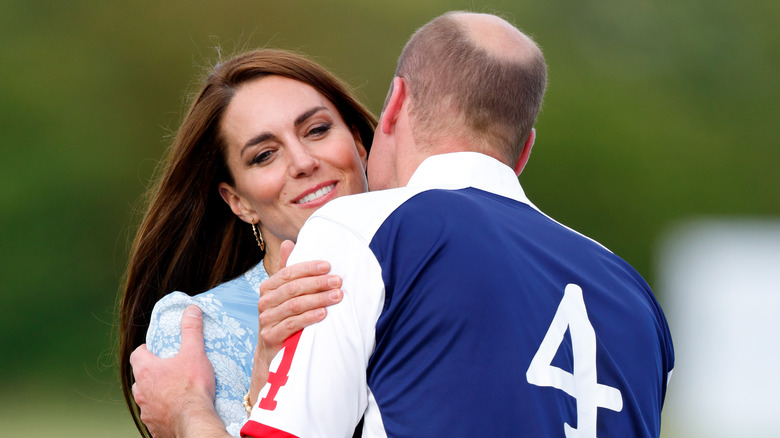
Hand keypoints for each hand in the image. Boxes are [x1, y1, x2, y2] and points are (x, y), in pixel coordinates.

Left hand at [130, 305, 223, 436]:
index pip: (137, 354)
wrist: (193, 422)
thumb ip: (191, 330)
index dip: (147, 350)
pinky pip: (155, 416)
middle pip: (141, 377)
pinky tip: (177, 410)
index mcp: (146, 370)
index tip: (158, 349)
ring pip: (147, 398)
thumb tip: (190, 309)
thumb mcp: (194, 352)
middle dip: (153, 373)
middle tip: (171, 370)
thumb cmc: (191, 388)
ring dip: (157, 394)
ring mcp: (146, 410)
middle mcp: (141, 391)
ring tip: (176, 391)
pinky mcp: (154, 426)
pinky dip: (163, 412)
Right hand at [248, 240, 342, 406]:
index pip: (288, 272)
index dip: (309, 268)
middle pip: (293, 288)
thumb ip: (287, 270)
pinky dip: (309, 317)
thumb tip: (288, 242)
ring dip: (318, 299)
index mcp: (268, 287)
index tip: (328, 266)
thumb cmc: (284, 317)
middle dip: (318, 283)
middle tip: (338, 281)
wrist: (272, 352)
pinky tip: (324, 313)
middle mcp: (264, 301)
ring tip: (337, 296)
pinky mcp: (270, 336)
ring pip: (294, 305)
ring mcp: (265, 319)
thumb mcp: (285, 293)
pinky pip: (292, 324)